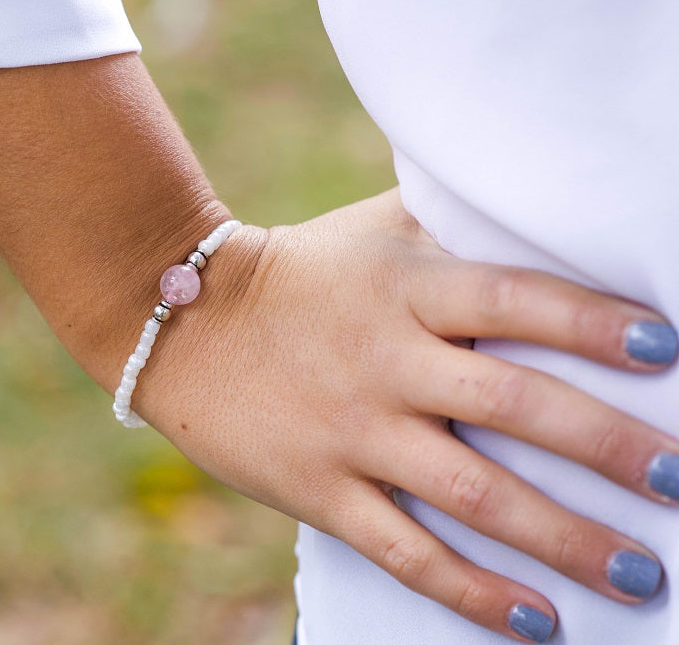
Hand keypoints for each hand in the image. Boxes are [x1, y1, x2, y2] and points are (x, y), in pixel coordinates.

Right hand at [133, 187, 678, 641]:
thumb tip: (543, 212)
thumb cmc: (298, 272)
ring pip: (469, 491)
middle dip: (605, 445)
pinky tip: (538, 621)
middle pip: (510, 404)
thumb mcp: (372, 231)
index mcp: (404, 289)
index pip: (512, 300)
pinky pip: (403, 549)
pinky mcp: (317, 487)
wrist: (185, 322)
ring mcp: (351, 431)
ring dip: (562, 538)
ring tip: (643, 575)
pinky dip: (472, 590)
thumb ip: (453, 221)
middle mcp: (385, 360)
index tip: (665, 349)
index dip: (590, 322)